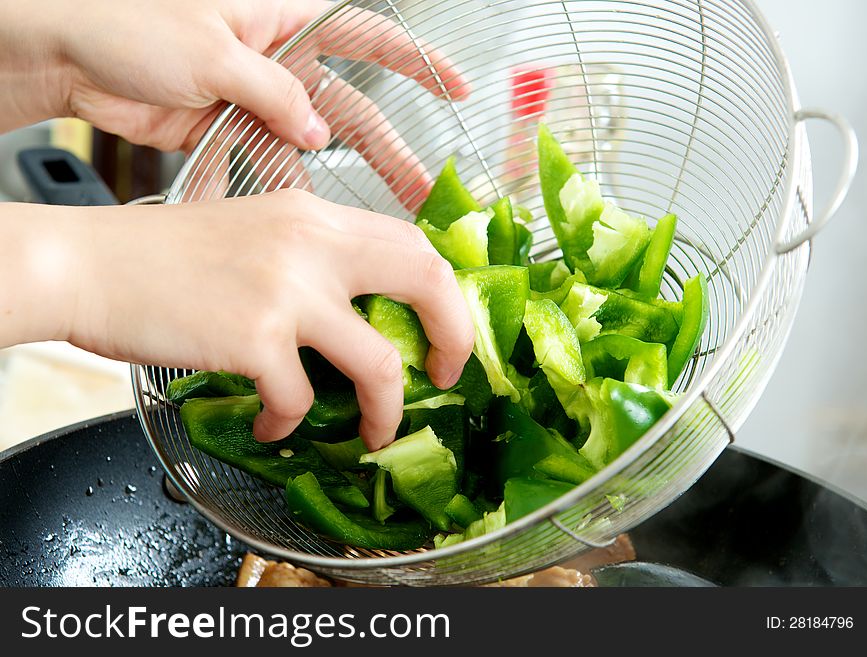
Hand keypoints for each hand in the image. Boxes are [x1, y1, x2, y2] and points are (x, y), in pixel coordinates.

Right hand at [49, 191, 473, 448]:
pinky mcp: (253, 336)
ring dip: (384, 412)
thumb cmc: (165, 256)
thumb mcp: (258, 232)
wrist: (89, 264)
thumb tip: (361, 311)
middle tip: (444, 378)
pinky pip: (298, 399)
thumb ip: (314, 256)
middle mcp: (312, 244)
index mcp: (316, 216)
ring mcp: (286, 291)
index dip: (444, 293)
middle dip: (453, 338)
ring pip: (379, 363)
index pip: (414, 242)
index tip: (442, 333)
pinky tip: (268, 426)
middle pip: (425, 279)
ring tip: (370, 433)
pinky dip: (288, 422)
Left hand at [56, 0, 467, 210]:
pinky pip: (262, 167)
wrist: (65, 53)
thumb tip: (318, 132)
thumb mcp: (209, 51)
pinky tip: (274, 221)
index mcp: (281, 24)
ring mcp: (253, 100)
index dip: (418, 63)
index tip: (459, 89)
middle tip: (422, 193)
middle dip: (388, 152)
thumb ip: (272, 91)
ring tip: (360, 229)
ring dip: (331, 186)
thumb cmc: (127, 22)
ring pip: (310, 149)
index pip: (367, 37)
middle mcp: (276, 63)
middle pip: (350, 110)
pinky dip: (266, 194)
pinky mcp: (227, 132)